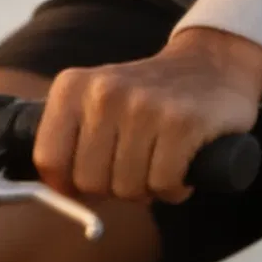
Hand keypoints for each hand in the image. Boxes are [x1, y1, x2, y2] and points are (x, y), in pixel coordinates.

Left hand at [34, 27, 261, 204]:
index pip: (48, 160)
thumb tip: (56, 195)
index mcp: (72, 86)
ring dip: (148, 188)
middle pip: (90, 182)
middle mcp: (104, 92)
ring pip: (128, 188)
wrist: (212, 66)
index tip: (87, 184)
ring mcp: (144, 105)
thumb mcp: (98, 102)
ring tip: (161, 160)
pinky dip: (175, 189)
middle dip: (114, 187)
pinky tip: (182, 165)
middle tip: (134, 167)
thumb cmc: (147, 100)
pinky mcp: (182, 122)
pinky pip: (163, 185)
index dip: (67, 185)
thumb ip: (70, 141)